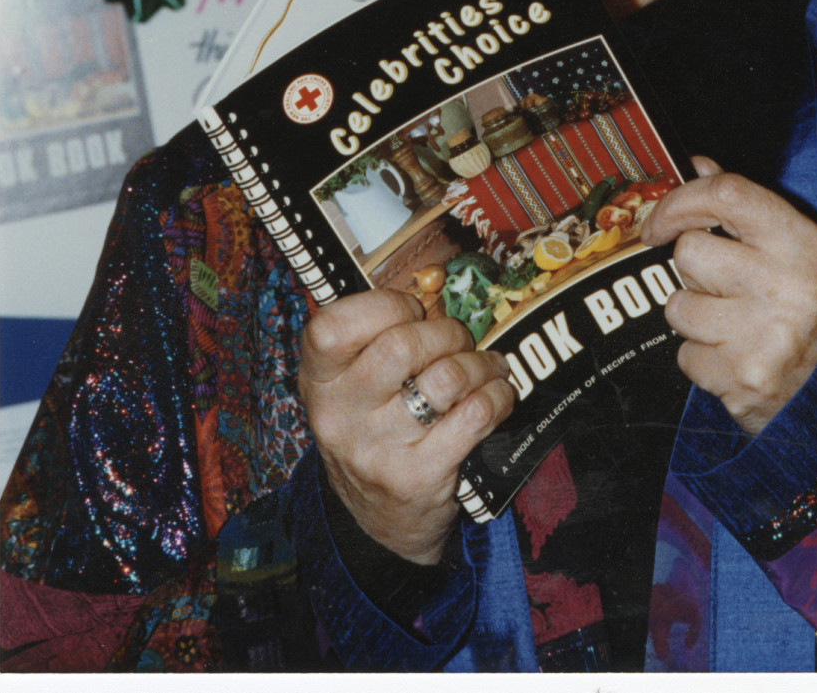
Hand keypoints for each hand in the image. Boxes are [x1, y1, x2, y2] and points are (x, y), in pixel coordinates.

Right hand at [298, 289, 513, 563]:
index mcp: (319, 382)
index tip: (412, 312)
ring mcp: (376, 451)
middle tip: (459, 342)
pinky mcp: (418, 479)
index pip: (334, 325)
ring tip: (486, 367)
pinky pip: (475, 414)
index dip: (387, 306)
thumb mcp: (352, 388)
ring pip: (446, 377)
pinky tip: (496, 395)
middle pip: (402, 345)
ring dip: (479, 364)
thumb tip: (435, 292)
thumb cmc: (373, 432)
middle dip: (447, 333)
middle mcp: (339, 417)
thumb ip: (377, 340)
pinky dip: (497, 396)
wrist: (376, 525)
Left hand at [640, 158, 816, 436]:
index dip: (681, 200)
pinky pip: (684, 355)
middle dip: (693, 272)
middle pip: (690, 252)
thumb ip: (745, 205)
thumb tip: (696, 164)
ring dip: (693, 317)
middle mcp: (789, 286)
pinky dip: (700, 359)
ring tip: (729, 326)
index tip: (657, 222)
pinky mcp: (743, 378)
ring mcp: (766, 336)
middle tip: (721, 289)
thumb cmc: (807, 308)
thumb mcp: (793, 249)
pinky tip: (732, 357)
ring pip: (678, 306)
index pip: (728, 194)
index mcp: (803, 244)